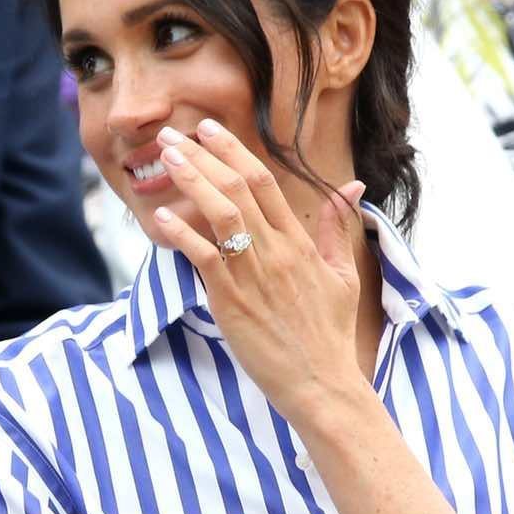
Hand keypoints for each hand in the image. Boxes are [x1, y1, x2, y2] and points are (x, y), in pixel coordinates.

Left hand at [148, 119, 368, 419]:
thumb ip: (337, 229)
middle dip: (202, 155)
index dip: (233, 150)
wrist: (322, 384)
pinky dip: (182, 234)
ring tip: (166, 157)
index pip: (264, 182)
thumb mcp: (344, 276)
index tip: (208, 129)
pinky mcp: (233, 300)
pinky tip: (161, 217)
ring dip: (192, 181)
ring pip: (221, 214)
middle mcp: (277, 251)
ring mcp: (254, 274)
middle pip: (238, 187)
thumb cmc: (329, 333)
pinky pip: (205, 257)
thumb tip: (353, 188)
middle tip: (173, 133)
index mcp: (299, 242)